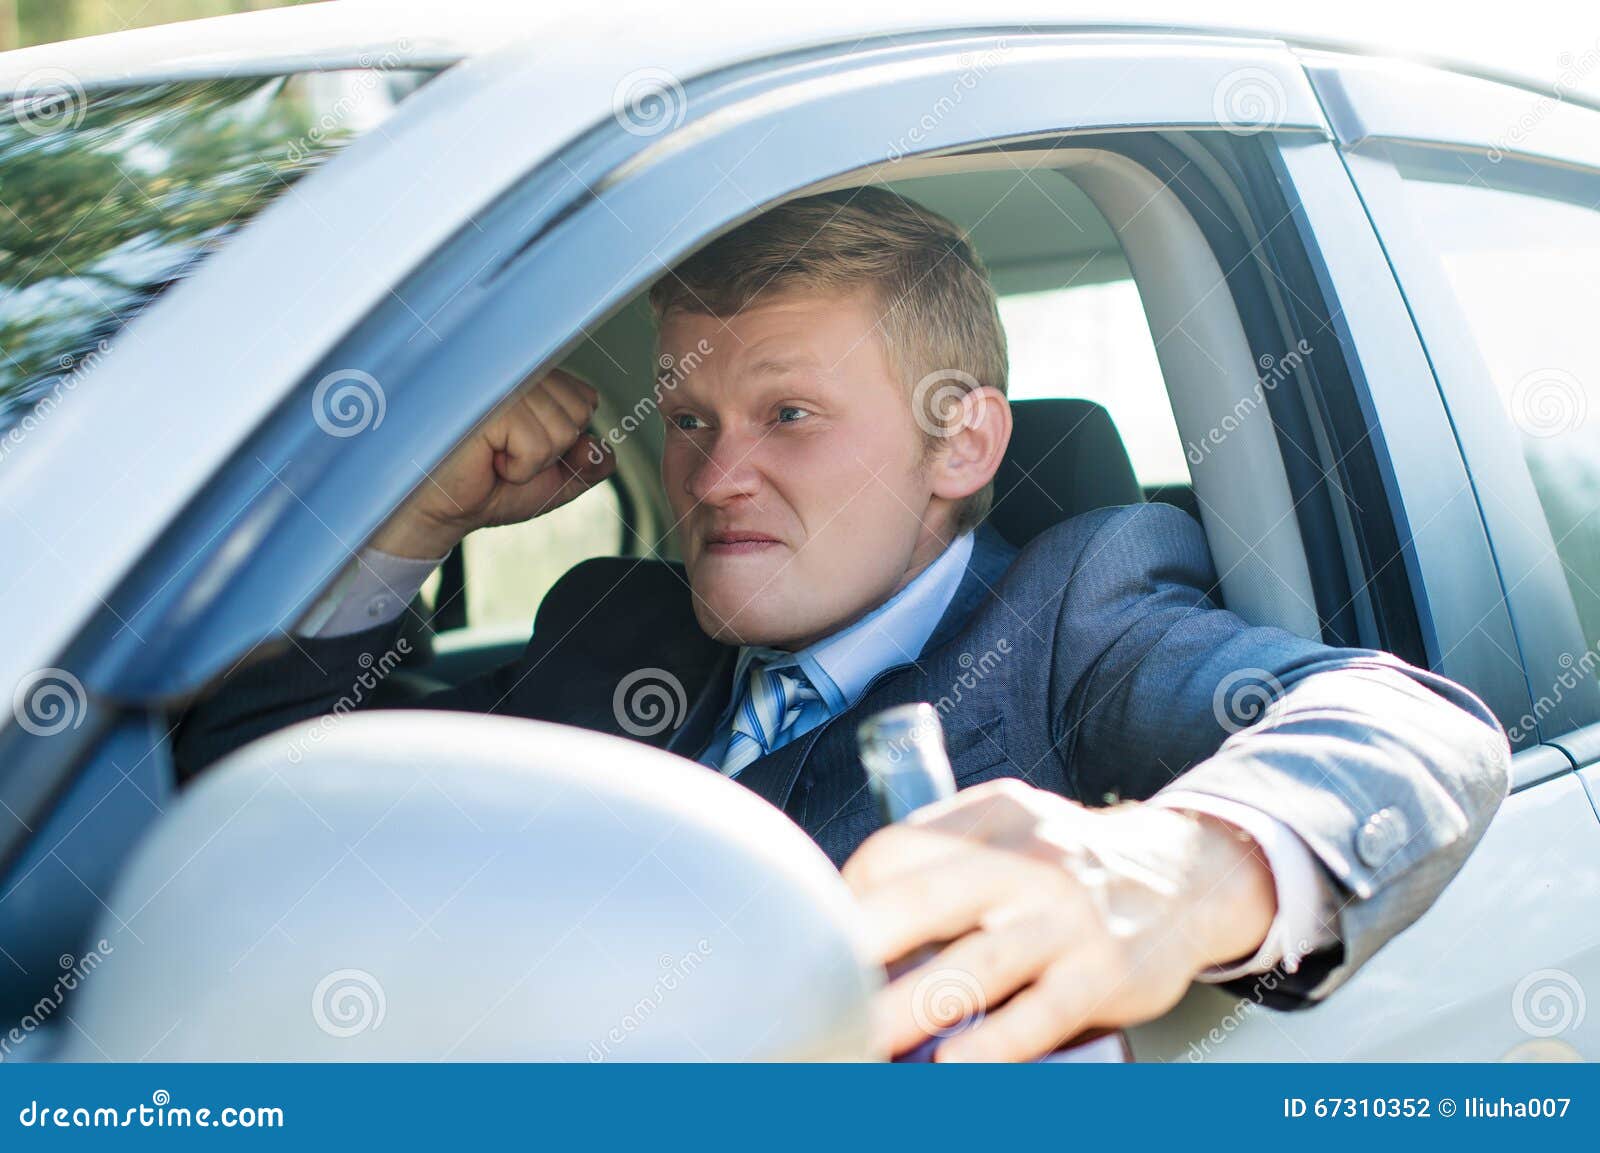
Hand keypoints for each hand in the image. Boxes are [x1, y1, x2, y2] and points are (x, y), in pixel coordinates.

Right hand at [372, 368, 614, 557]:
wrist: (436, 511)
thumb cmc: (483, 487)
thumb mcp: (551, 480)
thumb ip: (586, 464)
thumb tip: (604, 450)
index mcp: (527, 375)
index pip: (584, 397)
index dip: (565, 437)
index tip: (522, 447)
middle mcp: (513, 368)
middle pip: (578, 412)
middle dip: (551, 451)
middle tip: (505, 454)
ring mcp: (500, 380)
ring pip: (562, 430)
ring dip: (532, 461)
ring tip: (493, 456)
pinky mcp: (490, 402)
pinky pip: (540, 446)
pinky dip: (519, 468)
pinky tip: (487, 460)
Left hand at [842, 779, 1276, 1061]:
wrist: (1188, 874)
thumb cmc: (1073, 858)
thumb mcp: (1011, 821)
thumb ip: (945, 846)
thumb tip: (853, 900)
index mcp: (993, 817)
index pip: (898, 849)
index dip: (850, 896)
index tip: (825, 940)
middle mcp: (1028, 862)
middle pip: (924, 900)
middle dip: (859, 949)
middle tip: (817, 993)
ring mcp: (1066, 919)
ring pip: (974, 968)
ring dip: (910, 1010)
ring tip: (863, 1042)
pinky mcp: (1103, 973)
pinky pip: (1039, 1016)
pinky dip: (993, 1046)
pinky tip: (952, 1067)